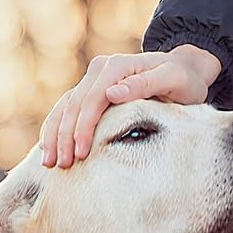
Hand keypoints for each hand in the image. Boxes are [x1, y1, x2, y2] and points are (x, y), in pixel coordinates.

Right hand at [39, 46, 222, 167]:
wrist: (183, 69)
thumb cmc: (182, 79)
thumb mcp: (171, 79)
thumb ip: (144, 85)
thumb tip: (113, 93)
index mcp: (116, 66)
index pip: (92, 99)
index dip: (83, 127)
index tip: (81, 153)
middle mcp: (100, 69)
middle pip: (73, 105)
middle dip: (64, 136)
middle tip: (60, 165)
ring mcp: (93, 79)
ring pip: (65, 107)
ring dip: (54, 135)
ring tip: (48, 162)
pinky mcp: (92, 91)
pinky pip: (68, 109)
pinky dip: (56, 128)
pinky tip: (49, 148)